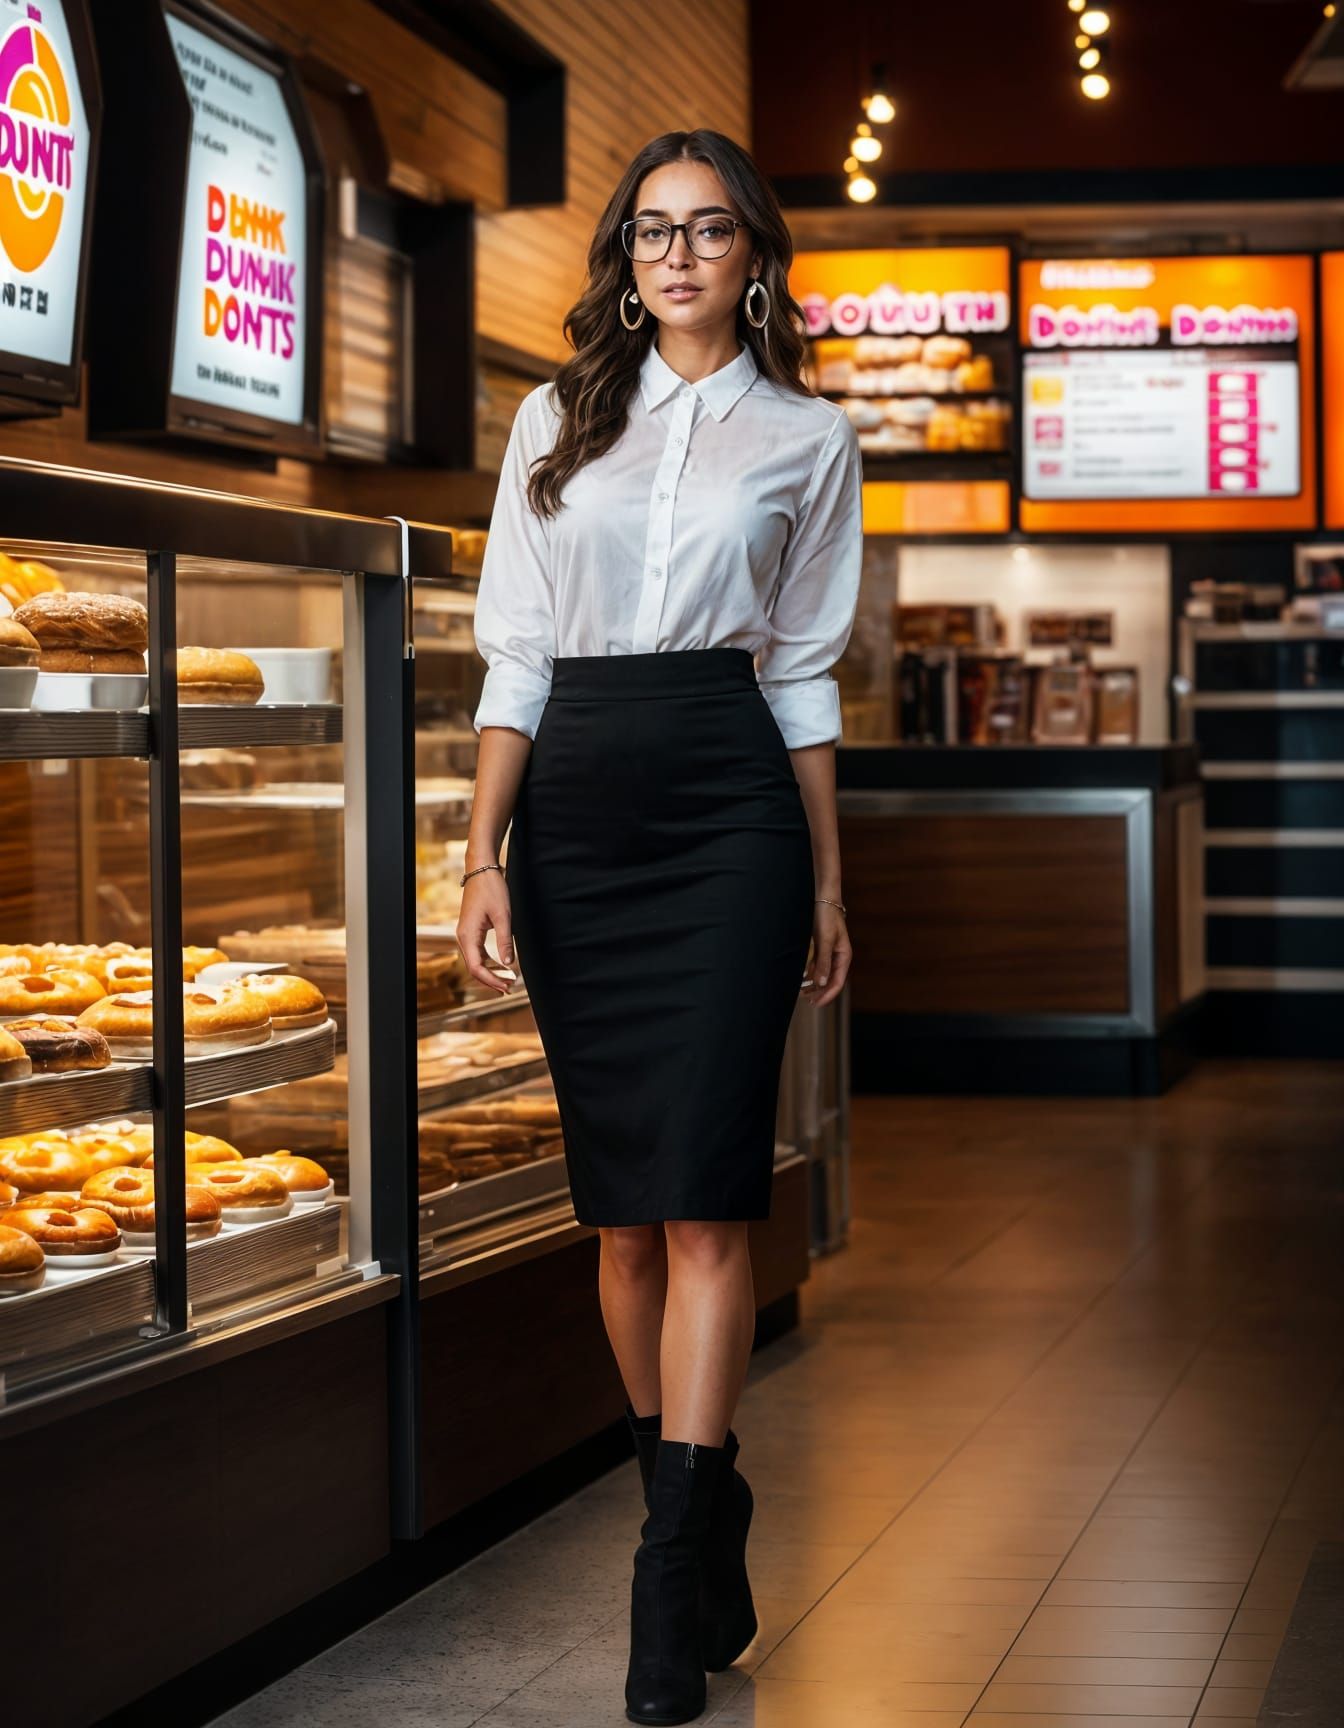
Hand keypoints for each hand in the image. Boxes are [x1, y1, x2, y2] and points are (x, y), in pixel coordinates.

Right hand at [455, 867, 514, 996]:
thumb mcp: (503, 915)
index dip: (491, 980)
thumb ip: (505, 941)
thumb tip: (508, 965)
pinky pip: (477, 952)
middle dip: (491, 980)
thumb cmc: (491, 889)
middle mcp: (463, 937)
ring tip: (506, 982)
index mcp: (467, 935)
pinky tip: (500, 967)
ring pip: (476, 961)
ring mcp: (466, 934)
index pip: (476, 967)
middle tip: (509, 988)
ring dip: (490, 972)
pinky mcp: (471, 930)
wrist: (482, 870)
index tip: (507, 986)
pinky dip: (488, 962)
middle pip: (474, 967)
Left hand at [805, 901, 849, 1008]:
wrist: (822, 898)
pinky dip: (809, 974)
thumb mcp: (825, 940)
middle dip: (819, 992)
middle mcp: (838, 957)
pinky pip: (816, 966)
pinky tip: (801, 980)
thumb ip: (823, 961)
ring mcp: (829, 953)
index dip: (827, 995)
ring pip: (822, 974)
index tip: (815, 1004)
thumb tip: (820, 983)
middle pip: (830, 981)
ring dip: (813, 985)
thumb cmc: (826, 917)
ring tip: (801, 993)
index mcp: (844, 957)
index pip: (837, 983)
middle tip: (806, 1001)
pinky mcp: (821, 947)